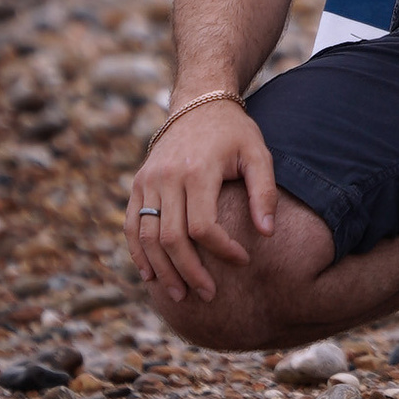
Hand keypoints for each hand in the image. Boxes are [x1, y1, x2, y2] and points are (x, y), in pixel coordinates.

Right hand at [129, 103, 275, 304]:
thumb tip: (267, 234)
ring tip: (181, 296)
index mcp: (198, 170)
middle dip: (190, 272)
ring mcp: (148, 181)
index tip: (242, 261)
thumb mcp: (258, 154)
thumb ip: (263, 193)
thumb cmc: (234, 133)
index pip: (202, 226)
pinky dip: (138, 253)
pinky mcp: (138, 184)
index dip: (221, 250)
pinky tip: (151, 276)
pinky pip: (131, 225)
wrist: (198, 103)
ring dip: (162, 271)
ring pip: (147, 236)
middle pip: (171, 238)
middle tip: (208, 295)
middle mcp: (167, 177)